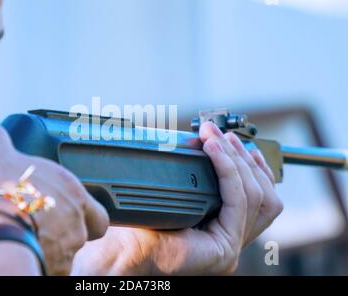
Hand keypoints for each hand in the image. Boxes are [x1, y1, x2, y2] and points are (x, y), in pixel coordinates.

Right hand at [0, 123, 108, 274]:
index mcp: (70, 191)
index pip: (97, 215)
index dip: (84, 218)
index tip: (61, 216)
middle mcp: (74, 223)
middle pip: (77, 237)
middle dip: (59, 236)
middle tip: (32, 229)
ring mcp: (64, 251)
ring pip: (61, 257)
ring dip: (44, 251)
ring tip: (16, 242)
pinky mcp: (48, 271)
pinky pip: (44, 270)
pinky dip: (31, 265)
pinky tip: (11, 254)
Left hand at [72, 122, 282, 274]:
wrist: (119, 247)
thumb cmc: (140, 221)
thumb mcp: (176, 189)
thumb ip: (195, 173)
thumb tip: (203, 140)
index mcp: (223, 228)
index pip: (259, 196)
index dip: (253, 166)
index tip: (233, 140)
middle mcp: (232, 239)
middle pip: (264, 196)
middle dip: (245, 159)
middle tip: (221, 134)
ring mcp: (230, 247)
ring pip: (257, 197)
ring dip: (238, 161)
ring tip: (216, 139)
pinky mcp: (223, 248)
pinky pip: (238, 203)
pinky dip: (229, 171)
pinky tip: (214, 152)